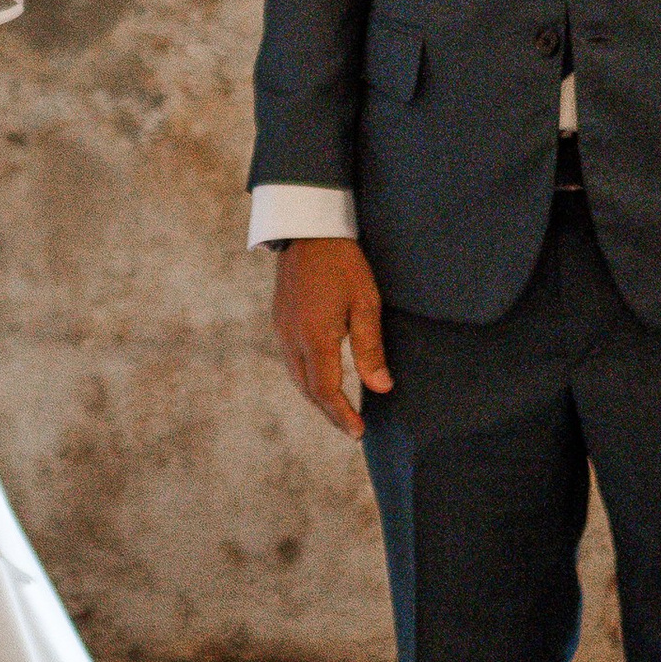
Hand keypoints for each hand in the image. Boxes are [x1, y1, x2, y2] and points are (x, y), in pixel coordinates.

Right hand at [272, 238, 391, 440]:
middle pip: (308, 390)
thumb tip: (381, 388)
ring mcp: (282, 329)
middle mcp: (292, 338)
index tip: (359, 433)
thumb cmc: (343, 262)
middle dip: (330, 412)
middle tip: (352, 427)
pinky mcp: (280, 319)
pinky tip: (320, 377)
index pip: (326, 392)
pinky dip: (306, 378)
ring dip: (317, 397)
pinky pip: (291, 360)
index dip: (342, 416)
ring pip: (296, 377)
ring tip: (339, 409)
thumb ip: (370, 348)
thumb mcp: (366, 303)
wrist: (307, 228)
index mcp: (315, 338)